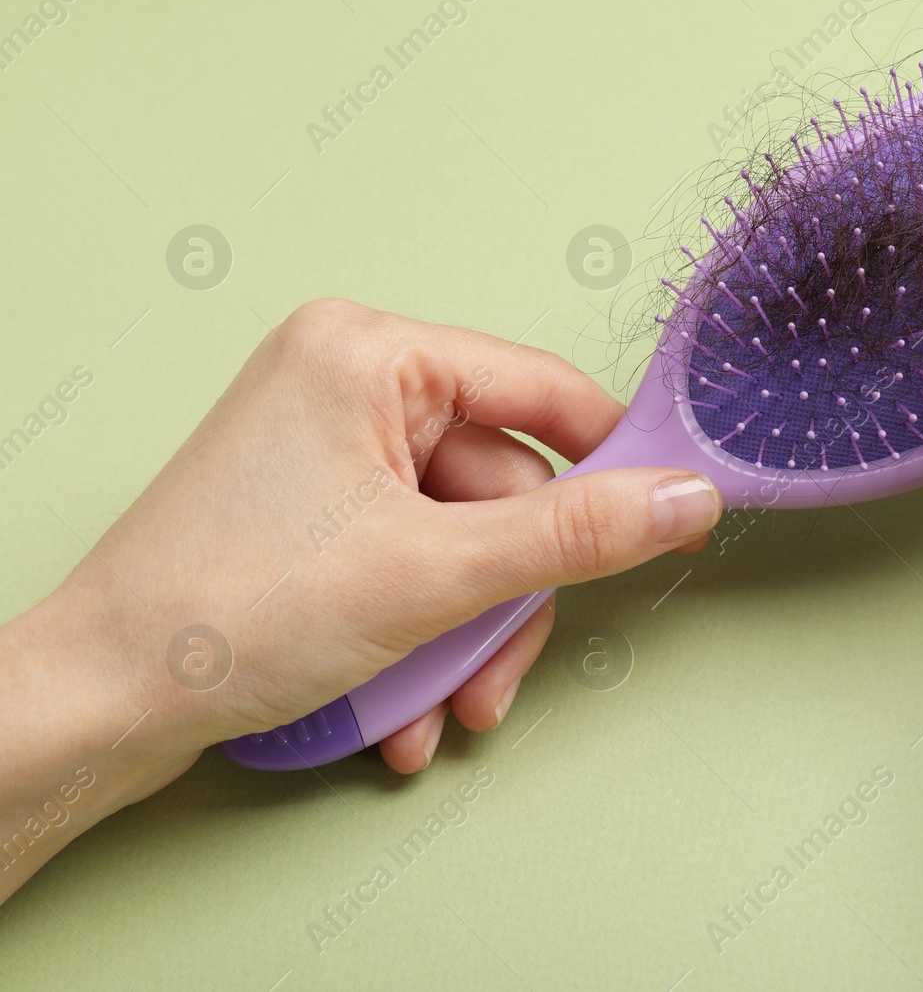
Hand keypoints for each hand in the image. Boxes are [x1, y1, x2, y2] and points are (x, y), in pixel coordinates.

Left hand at [0, 299, 721, 901]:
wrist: (96, 706)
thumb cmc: (227, 612)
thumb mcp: (434, 573)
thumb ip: (575, 535)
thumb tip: (686, 497)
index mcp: (370, 352)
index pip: (542, 391)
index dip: (613, 465)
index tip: (667, 526)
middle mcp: (349, 385)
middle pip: (504, 488)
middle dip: (507, 602)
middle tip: (494, 677)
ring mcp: (328, 452)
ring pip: (464, 544)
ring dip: (466, 640)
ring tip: (438, 710)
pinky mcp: (315, 514)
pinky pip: (414, 564)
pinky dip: (422, 640)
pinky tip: (399, 708)